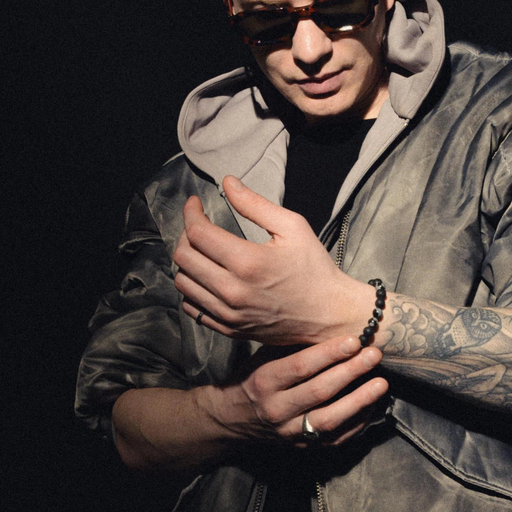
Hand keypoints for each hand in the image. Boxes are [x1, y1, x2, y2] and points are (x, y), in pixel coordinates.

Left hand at [174, 177, 373, 345]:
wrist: (329, 315)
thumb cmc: (315, 269)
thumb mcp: (293, 227)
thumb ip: (256, 204)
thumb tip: (227, 182)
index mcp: (248, 262)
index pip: (197, 233)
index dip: (191, 212)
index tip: (196, 204)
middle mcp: (233, 291)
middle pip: (183, 257)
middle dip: (185, 234)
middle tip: (199, 225)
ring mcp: (229, 314)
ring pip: (182, 283)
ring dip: (187, 262)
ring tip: (203, 251)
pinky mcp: (229, 329)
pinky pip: (192, 308)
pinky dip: (192, 289)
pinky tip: (207, 277)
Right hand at [208, 335, 388, 447]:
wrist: (235, 419)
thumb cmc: (255, 379)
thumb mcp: (264, 358)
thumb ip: (293, 347)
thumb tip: (330, 327)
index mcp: (265, 381)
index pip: (301, 367)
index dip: (330, 353)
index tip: (354, 340)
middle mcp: (277, 409)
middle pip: (320, 391)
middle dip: (350, 371)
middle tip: (374, 355)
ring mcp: (291, 431)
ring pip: (330, 419)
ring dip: (359, 401)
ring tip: (381, 384)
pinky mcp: (304, 446)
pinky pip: (335, 437)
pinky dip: (357, 422)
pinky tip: (373, 405)